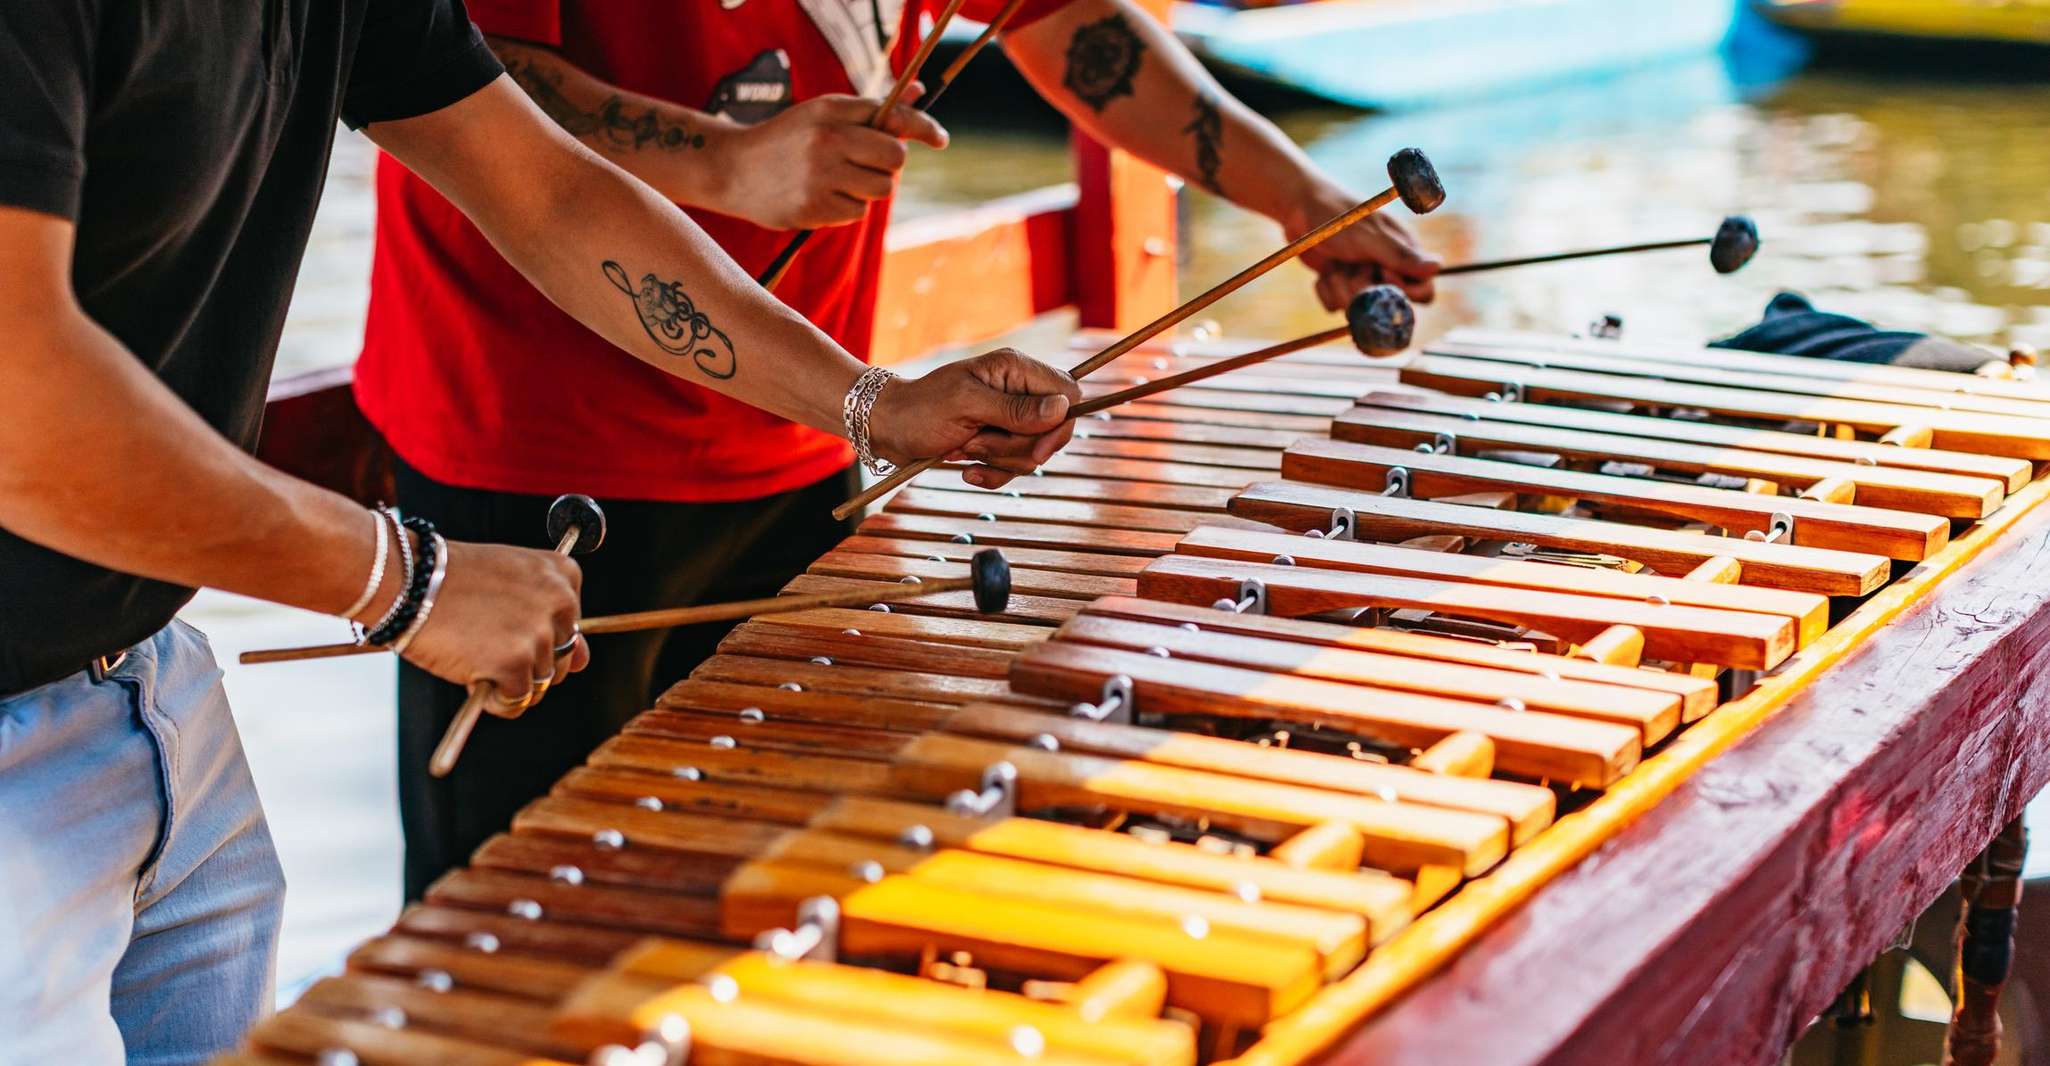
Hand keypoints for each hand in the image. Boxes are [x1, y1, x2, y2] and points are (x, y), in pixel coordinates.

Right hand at [390, 540, 589, 717]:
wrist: (408, 580)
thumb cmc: (453, 581)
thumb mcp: (513, 586)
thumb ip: (554, 621)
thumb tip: (584, 661)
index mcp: (563, 574)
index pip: (571, 626)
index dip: (536, 633)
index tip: (507, 620)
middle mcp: (560, 602)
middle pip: (560, 659)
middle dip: (525, 662)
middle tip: (485, 640)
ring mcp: (539, 634)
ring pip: (539, 684)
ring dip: (508, 681)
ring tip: (474, 651)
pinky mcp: (515, 664)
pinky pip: (516, 701)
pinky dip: (494, 699)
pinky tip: (471, 672)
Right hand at [718, 84, 948, 229]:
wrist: (733, 169)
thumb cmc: (788, 139)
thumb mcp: (824, 113)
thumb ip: (872, 108)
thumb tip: (921, 92)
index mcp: (831, 110)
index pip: (893, 117)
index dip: (925, 128)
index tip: (941, 139)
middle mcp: (827, 140)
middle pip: (895, 158)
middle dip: (890, 163)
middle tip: (869, 162)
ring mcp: (820, 176)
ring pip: (881, 189)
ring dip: (870, 188)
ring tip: (840, 179)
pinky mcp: (814, 208)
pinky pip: (858, 212)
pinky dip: (847, 207)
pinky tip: (822, 196)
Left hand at [867, 348, 1081, 488]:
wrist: (889, 429)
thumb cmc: (921, 410)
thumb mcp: (967, 406)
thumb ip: (1016, 409)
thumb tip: (1062, 408)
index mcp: (1015, 369)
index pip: (1068, 393)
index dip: (1061, 424)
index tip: (1036, 448)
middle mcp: (1018, 391)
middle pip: (1053, 430)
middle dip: (1018, 448)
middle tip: (978, 443)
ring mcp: (1010, 418)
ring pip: (1034, 453)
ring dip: (998, 460)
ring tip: (964, 447)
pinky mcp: (999, 442)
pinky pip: (1015, 468)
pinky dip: (992, 474)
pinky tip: (967, 469)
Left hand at [1285, 181, 1440, 309]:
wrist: (1299, 209)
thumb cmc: (1340, 217)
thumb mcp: (1370, 236)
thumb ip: (1400, 255)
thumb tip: (1437, 268)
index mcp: (1405, 254)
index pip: (1424, 291)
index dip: (1406, 292)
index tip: (1383, 272)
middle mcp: (1387, 270)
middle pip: (1388, 304)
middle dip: (1364, 289)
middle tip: (1350, 266)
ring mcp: (1363, 280)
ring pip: (1360, 308)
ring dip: (1342, 287)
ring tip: (1336, 264)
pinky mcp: (1341, 286)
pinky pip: (1336, 306)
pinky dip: (1326, 290)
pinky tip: (1324, 271)